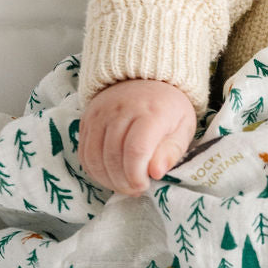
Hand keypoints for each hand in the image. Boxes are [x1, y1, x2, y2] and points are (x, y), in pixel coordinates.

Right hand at [79, 80, 196, 195]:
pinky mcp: (87, 118)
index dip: (136, 175)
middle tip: (134, 189)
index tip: (144, 185)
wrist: (147, 78)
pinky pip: (84, 152)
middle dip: (123, 182)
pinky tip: (108, 176)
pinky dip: (94, 170)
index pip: (136, 150)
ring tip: (122, 185)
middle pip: (113, 156)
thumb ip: (172, 151)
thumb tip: (156, 173)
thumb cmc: (169, 109)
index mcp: (151, 111)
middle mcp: (121, 109)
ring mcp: (101, 113)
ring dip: (107, 179)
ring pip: (94, 157)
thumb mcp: (183, 127)